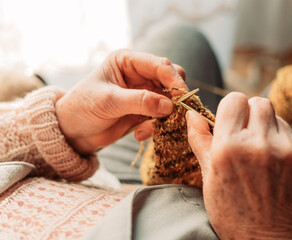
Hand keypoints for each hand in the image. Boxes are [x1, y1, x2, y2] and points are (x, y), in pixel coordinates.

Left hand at [56, 49, 186, 154]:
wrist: (72, 132)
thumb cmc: (83, 108)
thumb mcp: (109, 102)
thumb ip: (139, 101)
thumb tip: (170, 106)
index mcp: (127, 61)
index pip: (160, 65)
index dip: (174, 80)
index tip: (182, 97)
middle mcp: (139, 74)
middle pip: (170, 80)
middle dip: (174, 97)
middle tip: (174, 114)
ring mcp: (144, 92)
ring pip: (170, 100)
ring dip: (165, 115)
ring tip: (147, 129)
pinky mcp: (145, 110)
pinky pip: (162, 116)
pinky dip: (156, 126)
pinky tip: (140, 135)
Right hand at [186, 92, 291, 239]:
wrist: (268, 239)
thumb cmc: (232, 211)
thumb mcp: (208, 176)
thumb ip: (200, 140)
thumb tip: (192, 114)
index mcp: (229, 147)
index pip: (234, 100)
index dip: (231, 108)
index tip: (230, 120)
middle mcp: (259, 144)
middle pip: (258, 102)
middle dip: (250, 113)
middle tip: (246, 133)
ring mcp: (285, 150)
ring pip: (276, 116)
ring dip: (266, 125)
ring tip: (260, 149)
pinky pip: (291, 134)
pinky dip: (281, 141)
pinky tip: (275, 162)